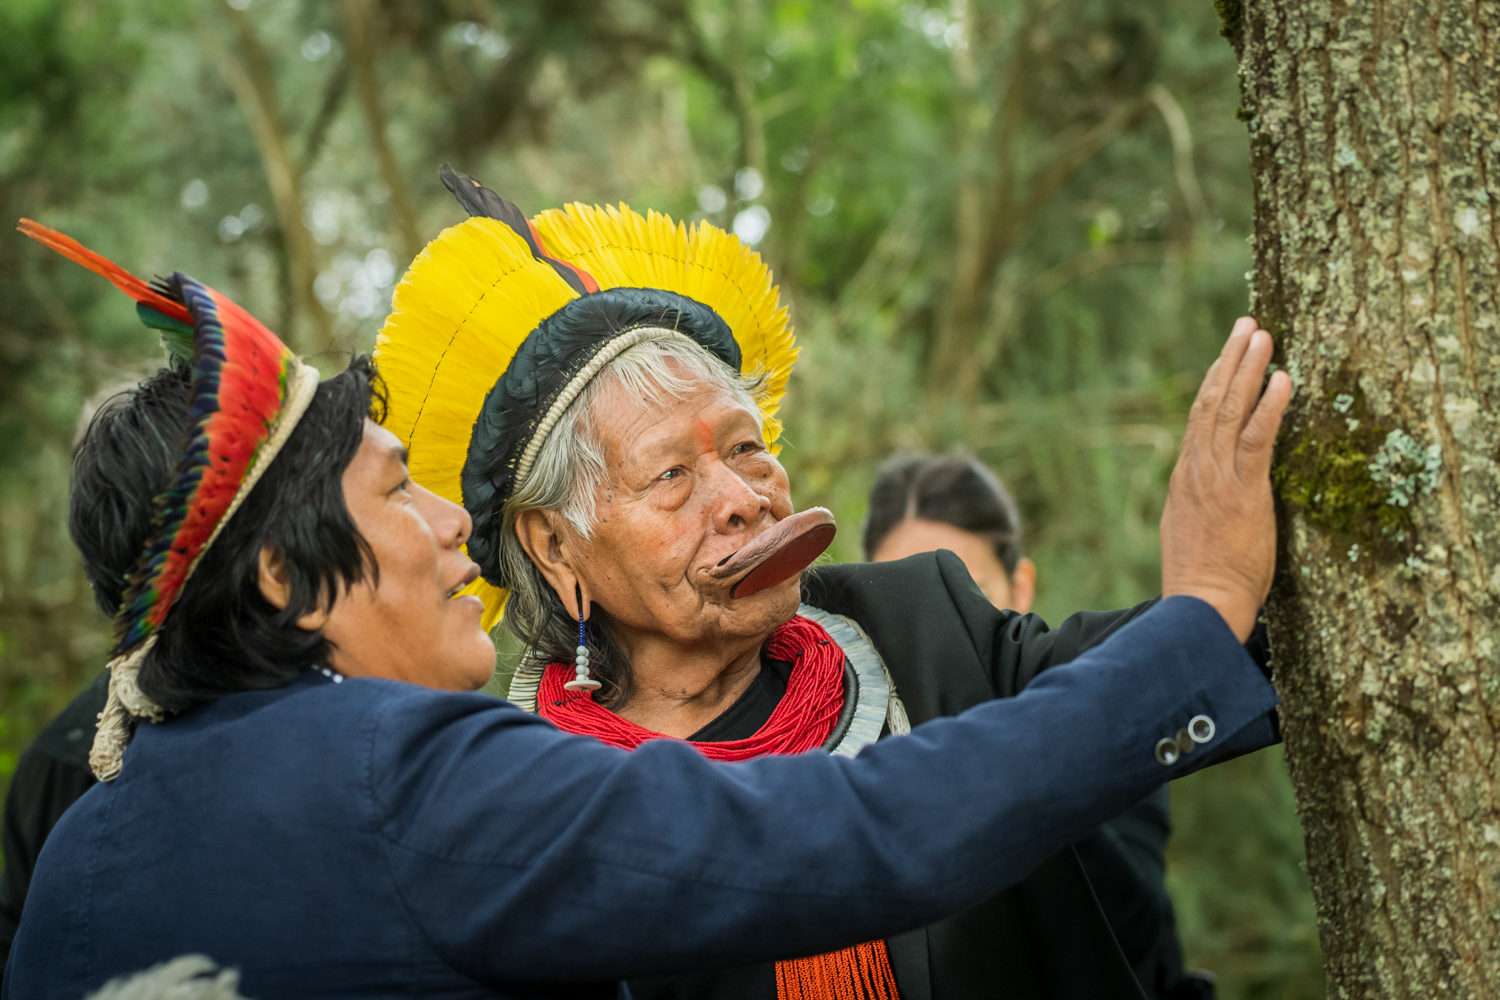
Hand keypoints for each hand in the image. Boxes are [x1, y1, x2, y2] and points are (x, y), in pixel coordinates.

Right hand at [1160, 317, 1291, 641]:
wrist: (1200, 603)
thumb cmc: (1200, 576)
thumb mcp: (1189, 527)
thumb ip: (1199, 498)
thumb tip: (1210, 484)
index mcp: (1184, 476)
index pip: (1198, 417)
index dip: (1213, 380)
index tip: (1228, 352)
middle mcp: (1196, 469)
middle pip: (1210, 401)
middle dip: (1230, 359)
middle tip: (1247, 324)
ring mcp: (1217, 478)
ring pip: (1229, 410)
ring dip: (1247, 369)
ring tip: (1264, 335)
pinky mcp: (1242, 492)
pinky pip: (1257, 440)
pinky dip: (1269, 407)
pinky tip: (1282, 379)